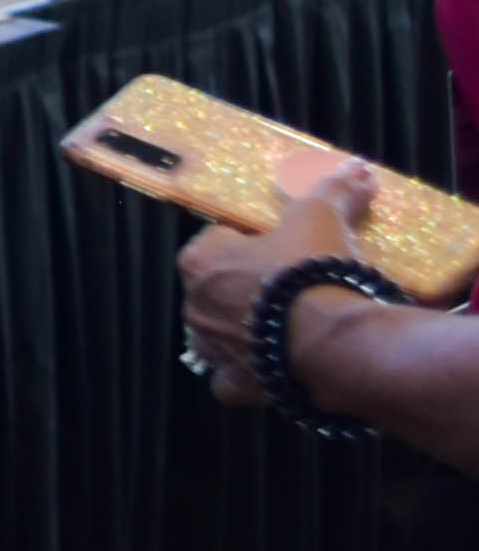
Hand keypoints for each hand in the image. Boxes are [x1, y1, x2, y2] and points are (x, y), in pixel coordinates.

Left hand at [181, 154, 373, 404]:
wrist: (331, 338)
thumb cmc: (312, 268)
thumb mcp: (322, 217)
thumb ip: (332, 191)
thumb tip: (355, 167)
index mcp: (200, 262)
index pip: (213, 242)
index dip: (245, 242)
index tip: (277, 246)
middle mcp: (194, 306)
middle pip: (215, 290)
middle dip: (245, 288)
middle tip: (289, 287)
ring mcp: (212, 348)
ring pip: (218, 336)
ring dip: (244, 331)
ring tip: (287, 326)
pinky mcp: (236, 383)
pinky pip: (231, 381)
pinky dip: (247, 376)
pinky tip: (273, 368)